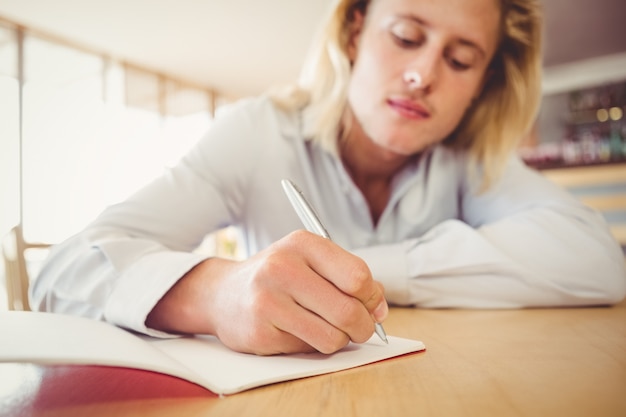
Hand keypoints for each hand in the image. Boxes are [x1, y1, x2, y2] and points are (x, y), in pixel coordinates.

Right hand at [146, 230, 387, 354]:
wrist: (222, 294)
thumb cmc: (277, 277)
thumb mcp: (310, 261)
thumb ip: (348, 279)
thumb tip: (380, 310)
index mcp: (302, 244)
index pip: (358, 276)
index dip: (372, 297)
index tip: (370, 304)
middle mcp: (282, 268)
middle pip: (348, 310)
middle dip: (363, 326)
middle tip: (359, 328)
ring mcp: (268, 301)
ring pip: (332, 337)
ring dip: (340, 339)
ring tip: (327, 328)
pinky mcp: (259, 332)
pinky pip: (309, 350)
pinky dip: (313, 346)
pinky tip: (297, 331)